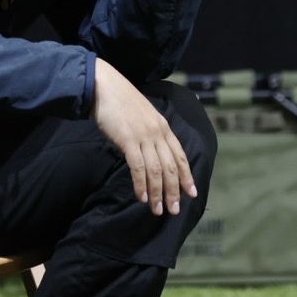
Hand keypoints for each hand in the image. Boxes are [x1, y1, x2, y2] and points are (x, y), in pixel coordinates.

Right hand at [91, 58, 196, 215]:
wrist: (104, 86)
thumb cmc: (120, 101)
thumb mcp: (143, 116)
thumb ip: (150, 133)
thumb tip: (150, 154)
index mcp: (163, 126)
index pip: (180, 156)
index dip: (187, 176)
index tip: (191, 193)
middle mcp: (157, 132)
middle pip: (171, 167)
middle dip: (174, 191)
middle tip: (174, 210)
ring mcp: (144, 136)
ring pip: (156, 171)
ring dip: (158, 193)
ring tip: (158, 210)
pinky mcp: (128, 139)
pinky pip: (138, 167)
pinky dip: (141, 184)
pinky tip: (141, 197)